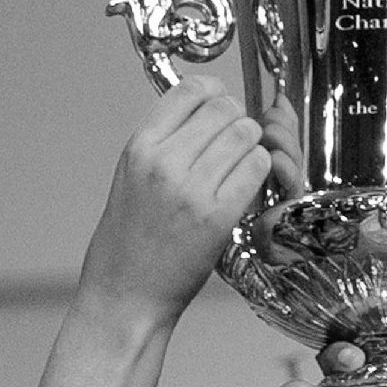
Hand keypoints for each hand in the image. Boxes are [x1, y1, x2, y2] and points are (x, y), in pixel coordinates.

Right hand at [74, 77, 269, 329]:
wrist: (126, 295)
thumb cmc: (128, 243)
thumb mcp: (131, 177)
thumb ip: (164, 143)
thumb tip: (204, 113)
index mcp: (140, 147)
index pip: (191, 91)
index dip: (215, 94)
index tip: (220, 107)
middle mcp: (165, 162)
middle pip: (225, 109)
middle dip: (239, 121)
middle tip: (236, 142)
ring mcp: (193, 189)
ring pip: (246, 135)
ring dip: (253, 146)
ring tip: (241, 166)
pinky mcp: (218, 216)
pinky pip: (257, 169)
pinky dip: (260, 172)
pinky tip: (247, 186)